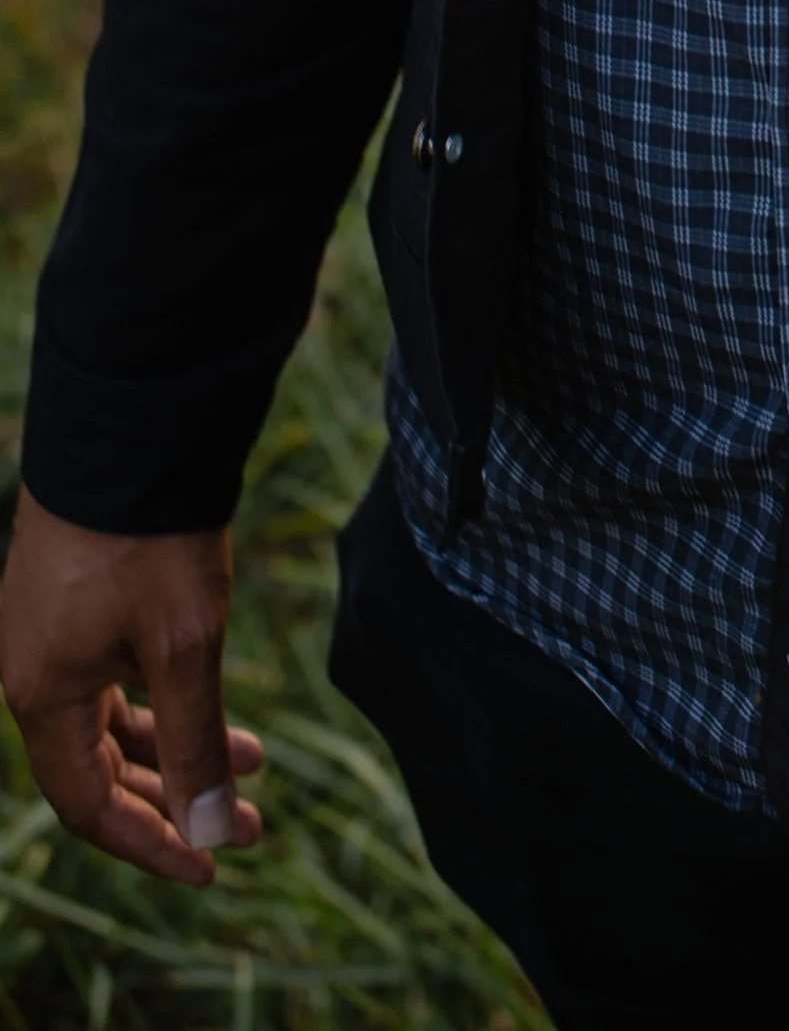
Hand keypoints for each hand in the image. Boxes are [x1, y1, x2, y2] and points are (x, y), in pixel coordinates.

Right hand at [0, 490, 264, 884]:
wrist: (130, 426)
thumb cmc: (149, 539)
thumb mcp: (183, 646)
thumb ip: (195, 744)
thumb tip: (214, 832)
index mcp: (41, 697)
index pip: (88, 805)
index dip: (151, 843)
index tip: (215, 863)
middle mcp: (33, 672)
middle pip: (100, 768)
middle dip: (176, 798)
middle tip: (251, 821)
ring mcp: (50, 632)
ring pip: (113, 719)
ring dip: (180, 745)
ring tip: (254, 760)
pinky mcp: (74, 599)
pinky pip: (115, 676)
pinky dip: (166, 697)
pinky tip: (212, 699)